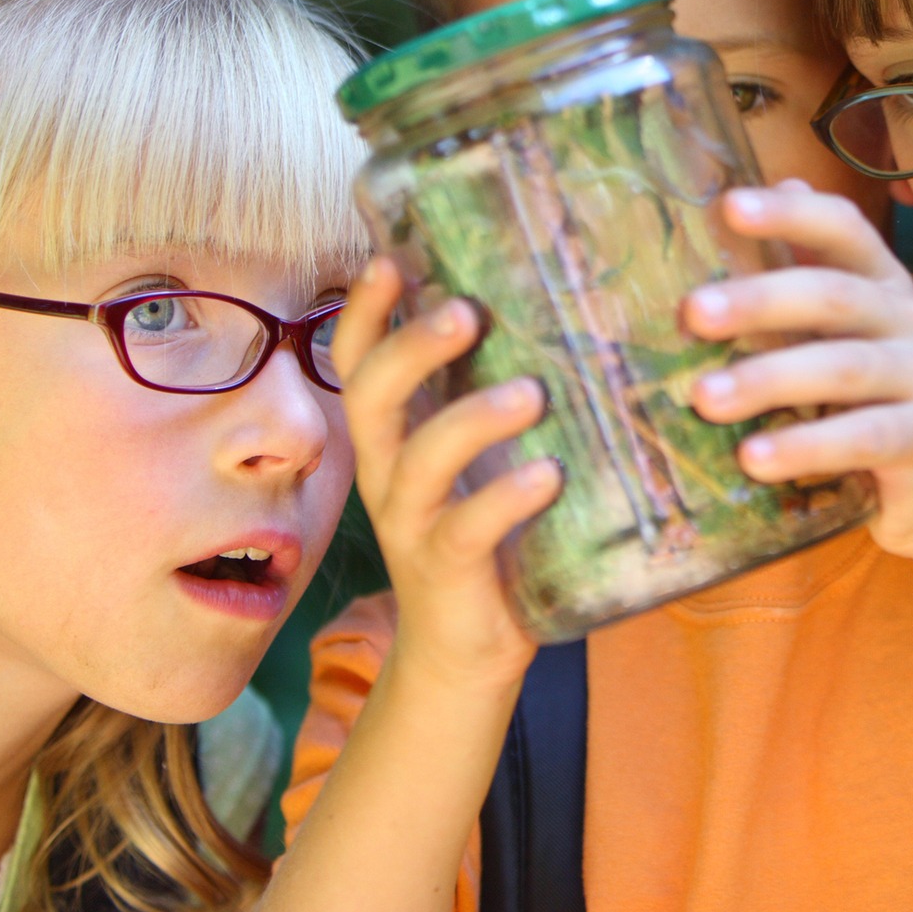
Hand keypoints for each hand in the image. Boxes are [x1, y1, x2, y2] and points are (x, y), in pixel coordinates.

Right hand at [333, 257, 555, 695]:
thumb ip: (496, 390)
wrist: (467, 653)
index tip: (392, 258)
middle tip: (467, 310)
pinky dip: (505, 498)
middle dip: (413, 347)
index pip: (359, 361)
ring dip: (472, 419)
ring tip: (531, 393)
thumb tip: (552, 306)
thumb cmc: (488, 532)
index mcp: (396, 436)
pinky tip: (548, 474)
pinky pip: (465, 530)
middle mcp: (390, 474)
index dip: (368, 311)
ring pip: (419, 460)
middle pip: (372, 396)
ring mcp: (412, 525)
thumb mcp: (482, 455)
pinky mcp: (446, 572)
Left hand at [683, 181, 912, 559]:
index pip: (843, 228)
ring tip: (704, 398)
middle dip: (759, 300)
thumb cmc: (874, 399)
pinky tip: (754, 458)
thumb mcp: (839, 336)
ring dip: (768, 379)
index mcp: (881, 282)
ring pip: (843, 367)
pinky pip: (862, 437)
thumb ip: (796, 279)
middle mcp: (908, 317)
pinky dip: (806, 446)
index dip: (791, 214)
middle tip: (693, 313)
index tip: (729, 206)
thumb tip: (733, 203)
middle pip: (833, 295)